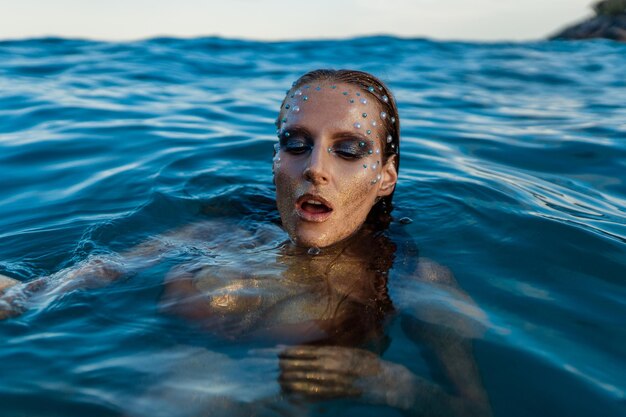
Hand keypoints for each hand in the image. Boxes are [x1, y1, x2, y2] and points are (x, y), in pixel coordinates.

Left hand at [278, 345, 419, 408]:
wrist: (387, 382)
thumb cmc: (369, 364)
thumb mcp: (350, 351)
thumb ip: (331, 351)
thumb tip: (311, 350)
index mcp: (333, 353)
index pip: (304, 351)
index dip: (288, 351)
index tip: (275, 350)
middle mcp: (330, 366)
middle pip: (299, 366)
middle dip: (284, 366)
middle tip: (271, 366)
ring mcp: (332, 382)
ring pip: (303, 381)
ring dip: (288, 380)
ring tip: (278, 379)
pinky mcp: (336, 396)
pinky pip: (314, 396)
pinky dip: (301, 395)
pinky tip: (291, 394)